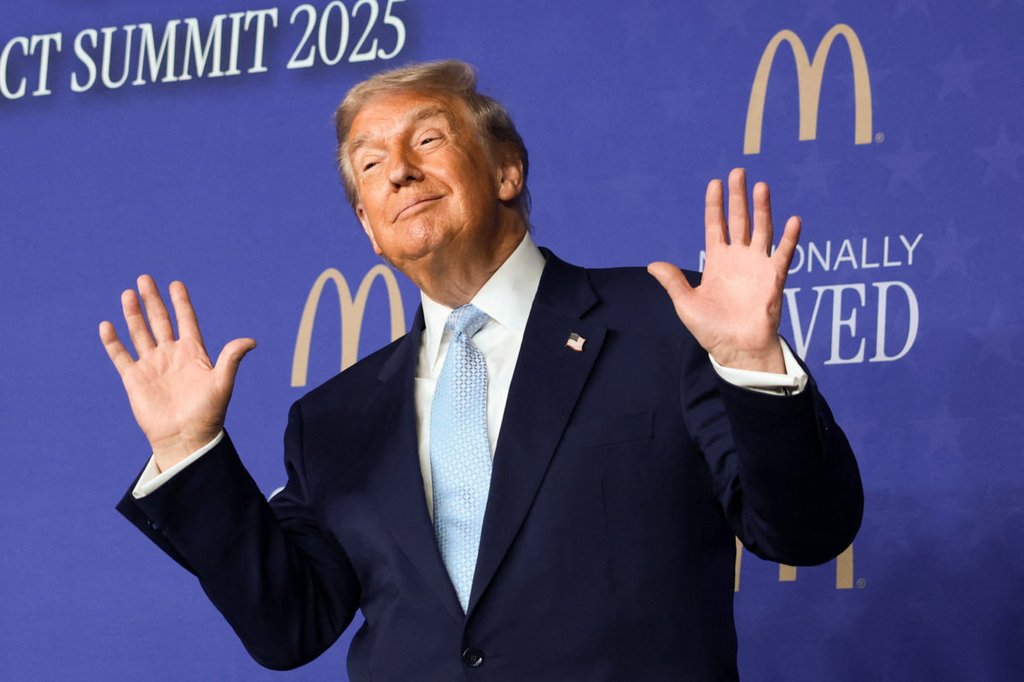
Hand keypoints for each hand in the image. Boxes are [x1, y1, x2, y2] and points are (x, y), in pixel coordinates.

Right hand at [99, 275, 255, 469]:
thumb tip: (251, 340)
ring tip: (127, 294)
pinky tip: (106, 325)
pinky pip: (121, 356)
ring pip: (140, 333)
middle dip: (152, 300)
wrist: (186, 438)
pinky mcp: (135, 379)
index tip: (176, 284)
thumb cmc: (208, 413)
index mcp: (193, 353)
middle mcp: (171, 355)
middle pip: (160, 321)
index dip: (181, 303)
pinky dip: (113, 341)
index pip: (186, 321)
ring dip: (133, 314)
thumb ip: (232, 358)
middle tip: (144, 278)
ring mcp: (152, 365)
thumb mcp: (222, 383)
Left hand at [648, 168, 799, 372]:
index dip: (715, 205)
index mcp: (717, 262)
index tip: (714, 182)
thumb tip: (652, 265)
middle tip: (738, 172)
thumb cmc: (712, 329)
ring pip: (762, 230)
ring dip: (762, 209)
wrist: (736, 350)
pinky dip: (789, 238)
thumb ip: (673, 282)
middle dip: (738, 197)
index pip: (715, 226)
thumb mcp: (686, 304)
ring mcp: (757, 266)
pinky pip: (783, 255)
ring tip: (761, 187)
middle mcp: (738, 259)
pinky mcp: (774, 278)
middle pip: (740, 220)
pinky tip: (793, 220)